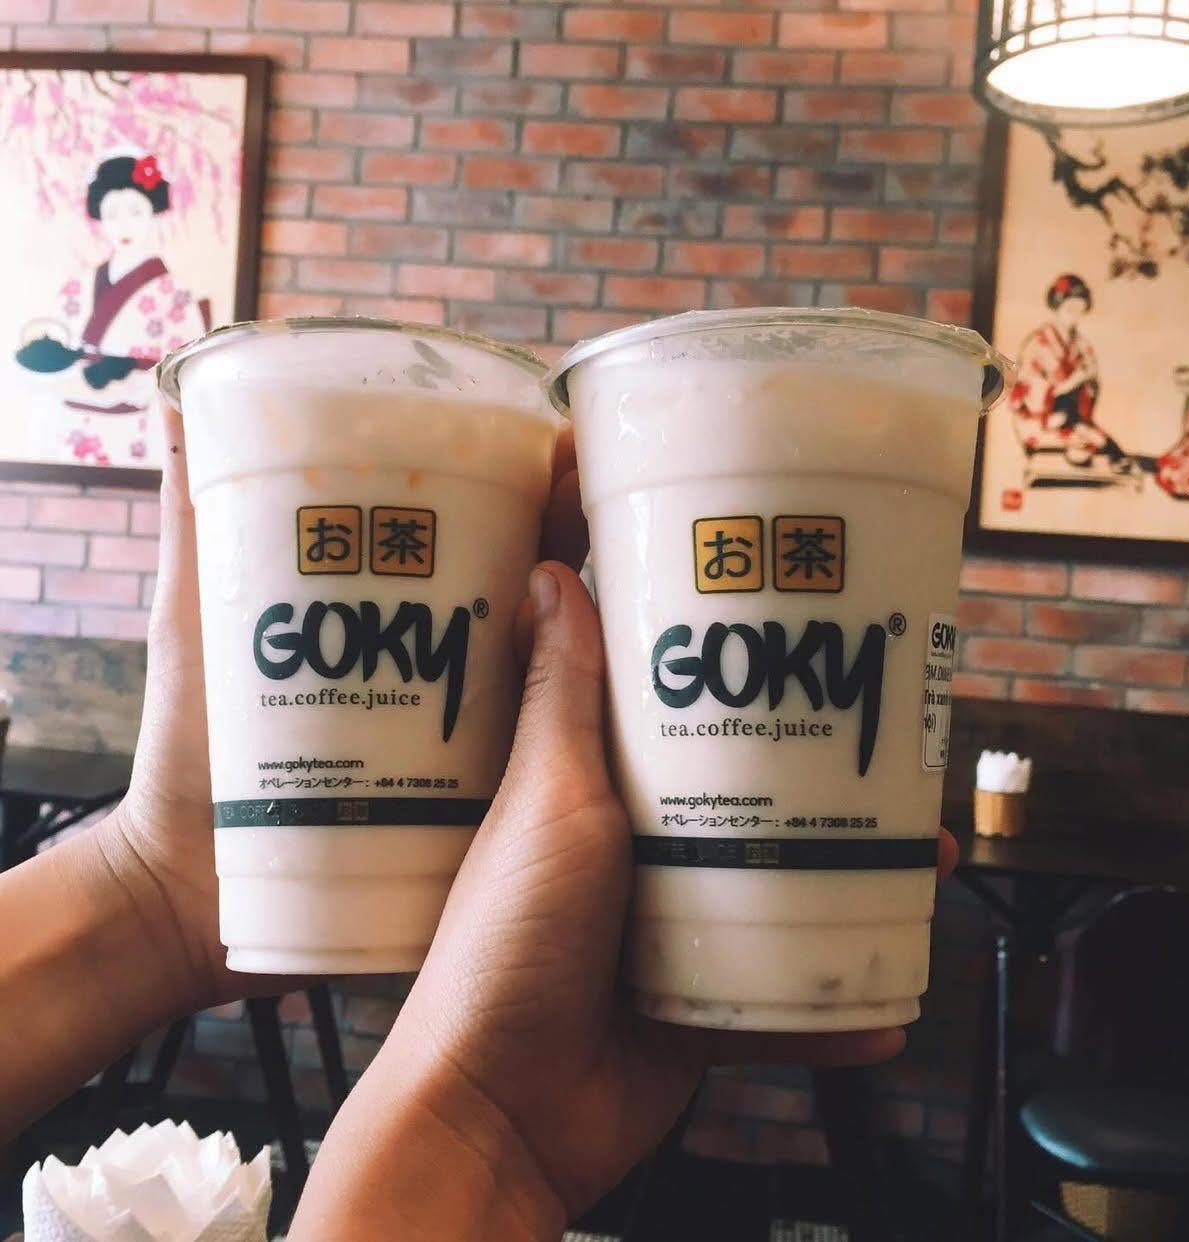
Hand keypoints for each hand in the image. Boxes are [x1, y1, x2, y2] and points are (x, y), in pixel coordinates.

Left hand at [99, 414, 591, 1013]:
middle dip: (582, 544)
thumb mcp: (196, 623)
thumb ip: (195, 525)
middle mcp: (439, 672)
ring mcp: (462, 740)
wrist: (187, 896)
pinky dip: (593, 728)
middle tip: (633, 513)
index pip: (475, 533)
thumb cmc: (190, 753)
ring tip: (659, 599)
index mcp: (390, 618)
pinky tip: (644, 710)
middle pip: (532, 593)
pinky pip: (548, 759)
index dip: (526, 487)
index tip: (572, 448)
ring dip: (607, 633)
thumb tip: (178, 393)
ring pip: (555, 672)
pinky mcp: (474, 808)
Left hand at [297, 551, 956, 1236]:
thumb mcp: (548, 799)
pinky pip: (784, 999)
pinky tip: (890, 1004)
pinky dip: (834, 1005)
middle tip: (892, 738)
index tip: (780, 616)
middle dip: (818, 769)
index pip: (662, 703)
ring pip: (779, 888)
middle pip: (742, 792)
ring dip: (854, 878)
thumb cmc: (504, 945)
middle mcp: (637, 851)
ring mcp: (671, 929)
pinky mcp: (700, 1006)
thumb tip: (548, 573)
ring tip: (925, 853)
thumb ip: (562, 699)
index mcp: (593, 788)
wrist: (501, 1112)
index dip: (718, 661)